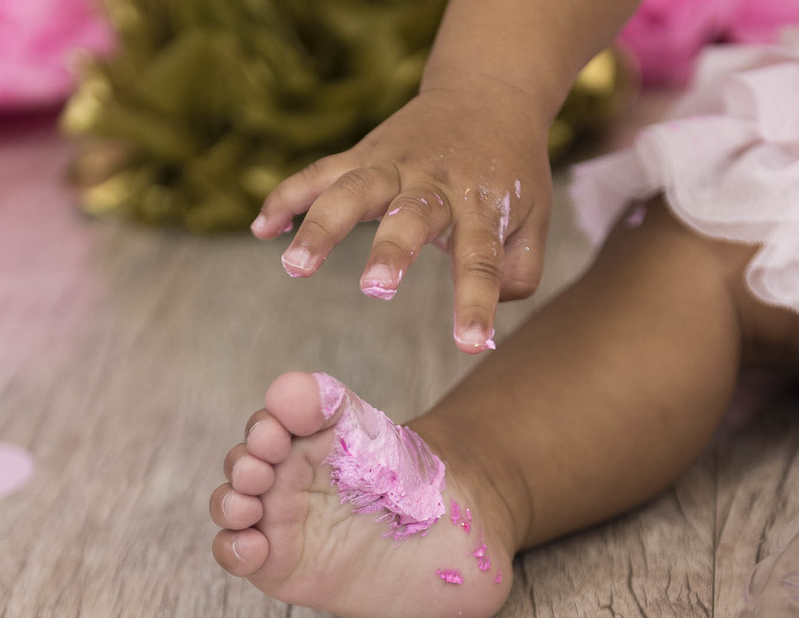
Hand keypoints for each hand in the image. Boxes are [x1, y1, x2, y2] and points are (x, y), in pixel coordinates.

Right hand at [250, 82, 552, 352]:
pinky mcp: (365, 152)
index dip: (476, 301)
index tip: (472, 343)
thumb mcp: (536, 216)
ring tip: (293, 266)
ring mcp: (395, 164)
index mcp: (483, 204)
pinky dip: (288, 196)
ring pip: (353, 189)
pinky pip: (320, 172)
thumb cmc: (511, 170)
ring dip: (322, 225)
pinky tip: (262, 228)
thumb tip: (492, 317)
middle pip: (411, 216)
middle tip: (376, 288)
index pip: (482, 259)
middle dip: (392, 251)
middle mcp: (436, 182)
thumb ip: (520, 270)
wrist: (489, 92)